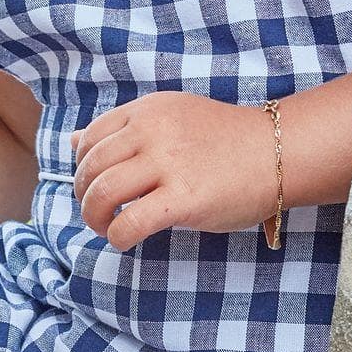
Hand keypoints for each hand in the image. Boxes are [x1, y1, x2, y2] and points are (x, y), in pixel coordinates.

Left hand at [71, 93, 277, 249]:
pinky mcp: (184, 198)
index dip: (83, 169)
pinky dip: (117, 237)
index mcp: (147, 111)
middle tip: (98, 213)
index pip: (90, 139)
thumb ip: (123, 129)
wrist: (278, 152)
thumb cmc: (224, 141)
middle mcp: (152, 132)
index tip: (96, 186)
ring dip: (94, 218)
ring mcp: (168, 164)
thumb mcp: (170, 119)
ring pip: (102, 194)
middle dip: (84, 197)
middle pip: (90, 169)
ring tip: (106, 228)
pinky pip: (130, 223)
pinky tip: (125, 240)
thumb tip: (72, 140)